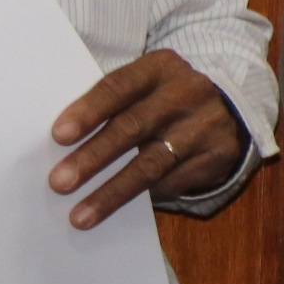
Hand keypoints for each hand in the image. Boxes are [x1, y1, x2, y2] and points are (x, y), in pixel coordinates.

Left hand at [49, 49, 248, 226]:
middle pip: (133, 126)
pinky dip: (142, 198)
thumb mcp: (142, 89)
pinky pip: (174, 182)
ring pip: (152, 163)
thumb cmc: (162, 100)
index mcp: (161, 67)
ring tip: (81, 215)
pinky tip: (118, 212)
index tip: (58, 136)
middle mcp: (188, 92)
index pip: (119, 86)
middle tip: (60, 183)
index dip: (89, 111)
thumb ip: (111, 106)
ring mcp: (207, 124)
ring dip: (112, 191)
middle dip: (93, 157)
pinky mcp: (220, 154)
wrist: (225, 110)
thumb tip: (62, 146)